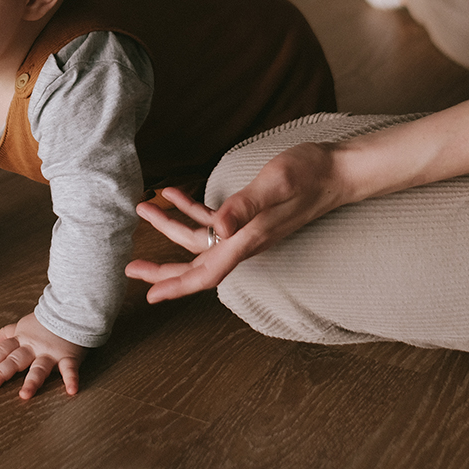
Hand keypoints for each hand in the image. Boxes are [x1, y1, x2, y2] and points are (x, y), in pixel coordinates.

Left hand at [0, 313, 84, 398]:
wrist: (71, 309)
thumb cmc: (47, 320)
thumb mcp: (24, 325)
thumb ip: (7, 334)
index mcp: (23, 339)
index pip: (4, 350)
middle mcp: (34, 347)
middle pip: (16, 360)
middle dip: (2, 373)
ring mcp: (51, 353)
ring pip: (39, 367)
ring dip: (32, 381)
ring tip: (24, 395)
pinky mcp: (69, 356)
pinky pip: (69, 369)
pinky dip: (71, 379)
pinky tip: (71, 390)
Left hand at [126, 141, 345, 303]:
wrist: (338, 170)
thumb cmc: (309, 175)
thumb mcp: (275, 184)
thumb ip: (246, 206)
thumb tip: (217, 227)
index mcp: (248, 240)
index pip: (207, 273)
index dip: (177, 286)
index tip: (150, 297)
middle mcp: (246, 241)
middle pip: (197, 265)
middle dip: (163, 269)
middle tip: (130, 268)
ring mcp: (248, 230)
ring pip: (201, 240)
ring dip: (171, 227)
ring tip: (143, 210)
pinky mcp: (251, 215)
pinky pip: (214, 219)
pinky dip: (191, 209)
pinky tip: (174, 193)